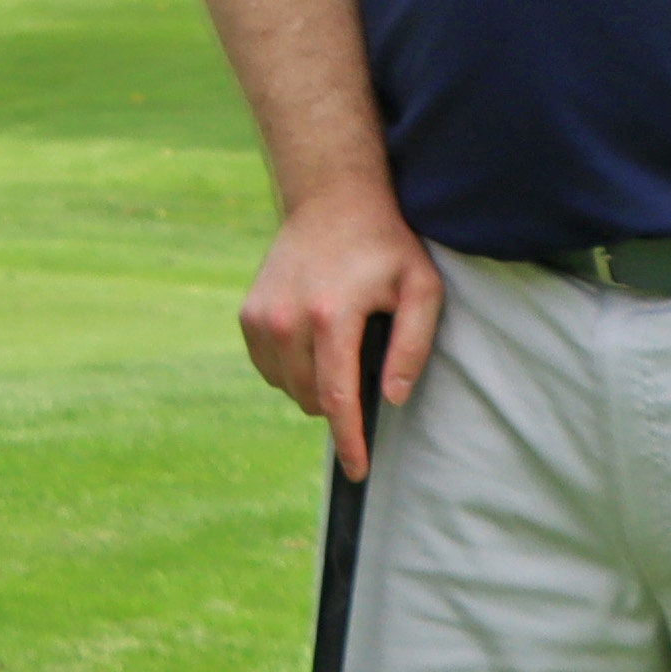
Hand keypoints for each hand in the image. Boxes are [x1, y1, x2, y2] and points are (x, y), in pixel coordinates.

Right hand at [235, 186, 440, 479]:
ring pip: (287, 388)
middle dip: (339, 406)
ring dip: (314, 386)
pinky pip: (270, 368)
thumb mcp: (421, 288)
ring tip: (339, 348)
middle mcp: (287, 319)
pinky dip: (293, 369)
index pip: (336, 398)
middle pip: (310, 399)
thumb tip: (391, 398)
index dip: (349, 440)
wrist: (331, 200)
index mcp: (331, 316)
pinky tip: (314, 341)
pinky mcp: (248, 315)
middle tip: (365, 366)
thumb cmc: (385, 246)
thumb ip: (413, 346)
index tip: (357, 471)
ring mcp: (262, 317)